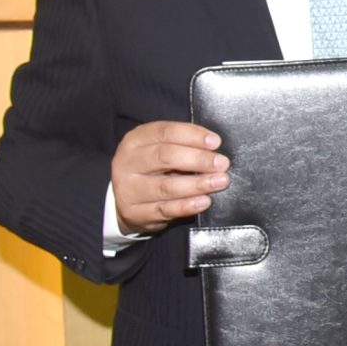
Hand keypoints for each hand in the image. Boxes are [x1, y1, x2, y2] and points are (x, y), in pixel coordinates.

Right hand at [109, 121, 227, 231]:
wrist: (124, 198)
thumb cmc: (152, 167)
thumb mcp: (160, 147)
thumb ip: (182, 143)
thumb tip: (213, 146)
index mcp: (135, 140)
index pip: (165, 132)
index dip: (192, 136)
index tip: (215, 142)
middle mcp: (128, 163)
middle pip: (164, 157)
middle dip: (198, 159)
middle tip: (221, 164)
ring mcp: (129, 190)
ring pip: (166, 186)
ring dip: (197, 184)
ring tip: (219, 182)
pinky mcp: (135, 213)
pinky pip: (165, 210)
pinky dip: (187, 206)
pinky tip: (204, 201)